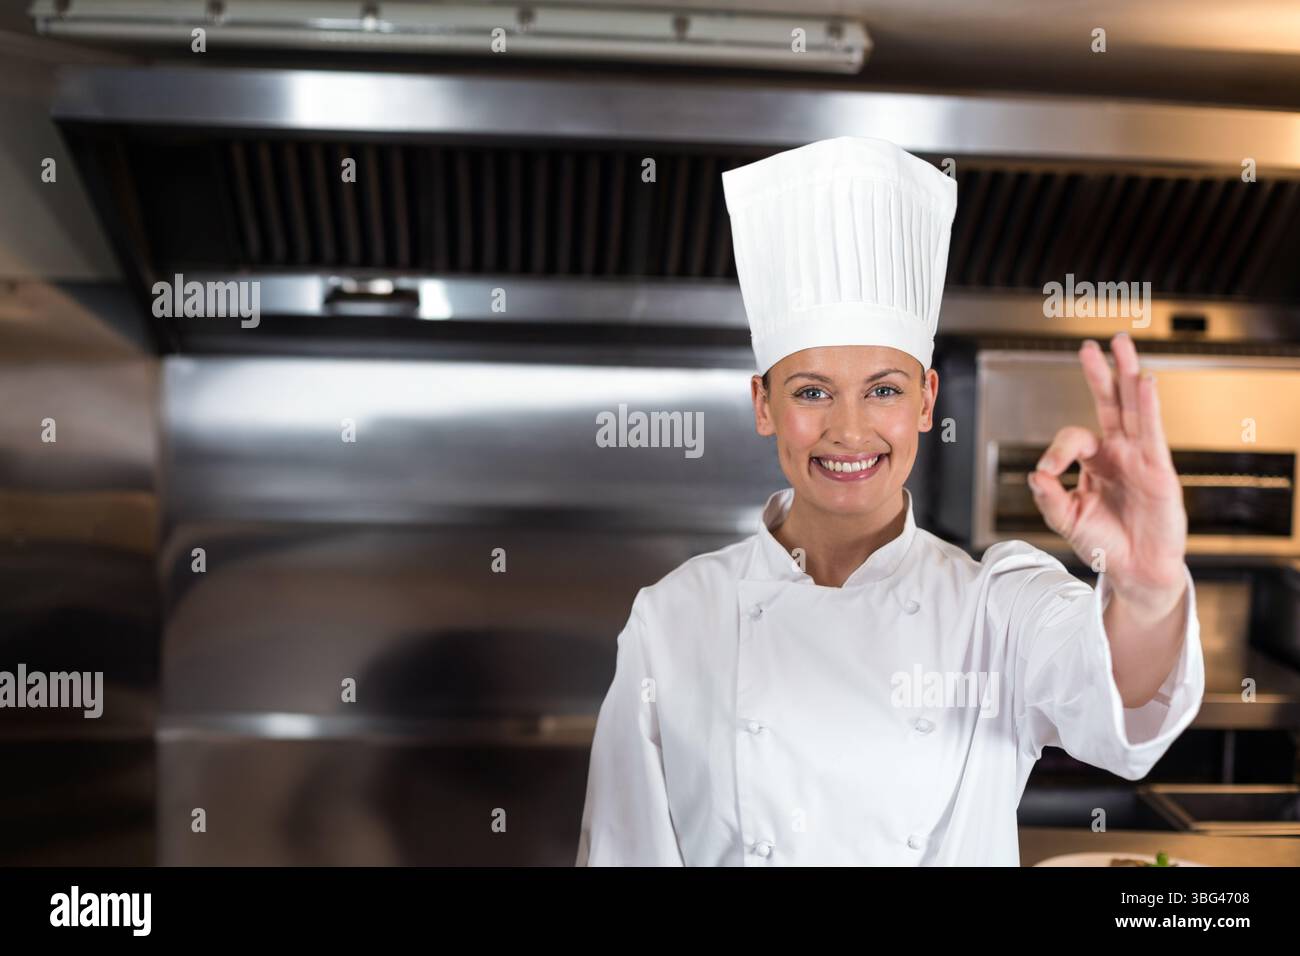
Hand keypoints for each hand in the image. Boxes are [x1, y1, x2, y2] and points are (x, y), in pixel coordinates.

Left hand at [1028, 333, 1187, 614]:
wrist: (1135, 569)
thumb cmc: (1104, 543)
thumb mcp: (1067, 520)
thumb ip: (1049, 498)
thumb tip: (1034, 475)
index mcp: (1094, 461)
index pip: (1073, 437)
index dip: (1056, 451)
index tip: (1048, 474)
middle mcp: (1118, 453)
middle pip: (1109, 404)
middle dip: (1101, 374)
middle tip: (1091, 346)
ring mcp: (1139, 457)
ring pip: (1133, 408)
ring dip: (1126, 374)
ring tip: (1122, 344)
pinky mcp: (1158, 469)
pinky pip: (1152, 431)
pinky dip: (1147, 406)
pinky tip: (1144, 381)